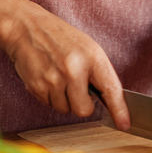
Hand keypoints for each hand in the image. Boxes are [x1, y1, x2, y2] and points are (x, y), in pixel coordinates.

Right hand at [2, 8, 130, 130]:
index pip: (111, 89)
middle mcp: (74, 69)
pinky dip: (49, 96)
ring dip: (63, 99)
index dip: (119, 109)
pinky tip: (47, 77)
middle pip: (84, 110)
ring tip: (58, 77)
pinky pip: (48, 105)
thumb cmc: (61, 38)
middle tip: (76, 88)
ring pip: (65, 109)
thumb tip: (108, 101)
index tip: (124, 124)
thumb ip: (98, 72)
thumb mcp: (87, 47)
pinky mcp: (36, 86)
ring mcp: (54, 79)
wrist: (27, 28)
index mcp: (92, 56)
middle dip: (81, 104)